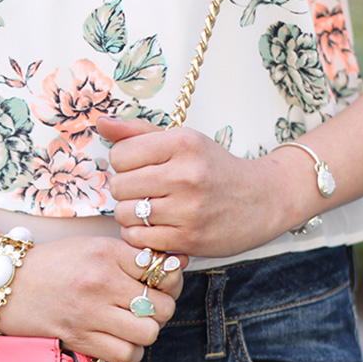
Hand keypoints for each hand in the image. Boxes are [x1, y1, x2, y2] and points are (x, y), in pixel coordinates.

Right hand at [0, 236, 186, 361]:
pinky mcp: (78, 338)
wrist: (7, 283)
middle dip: (161, 310)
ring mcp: (89, 313)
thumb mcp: (93, 247)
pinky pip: (125, 355)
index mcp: (106, 253)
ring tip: (133, 325)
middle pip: (161, 307)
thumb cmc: (54, 264)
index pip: (162, 272)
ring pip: (147, 334)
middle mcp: (100, 282)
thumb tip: (177, 264)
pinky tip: (119, 339)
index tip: (158, 283)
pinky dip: (129, 351)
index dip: (169, 281)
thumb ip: (131, 257)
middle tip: (148, 307)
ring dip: (145, 333)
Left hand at [98, 117, 300, 257]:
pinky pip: (138, 238)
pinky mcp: (188, 238)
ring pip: (124, 214)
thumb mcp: (183, 141)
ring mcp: (188, 209)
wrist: (262, 201)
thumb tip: (100, 123)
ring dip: (131, 214)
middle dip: (125, 189)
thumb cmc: (215, 169)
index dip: (123, 163)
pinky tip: (155, 226)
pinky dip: (140, 234)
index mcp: (183, 143)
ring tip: (149, 209)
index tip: (141, 167)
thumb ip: (139, 132)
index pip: (119, 154)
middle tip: (144, 190)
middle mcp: (186, 174)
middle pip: (118, 185)